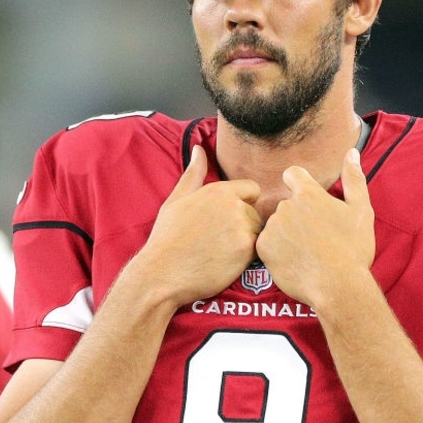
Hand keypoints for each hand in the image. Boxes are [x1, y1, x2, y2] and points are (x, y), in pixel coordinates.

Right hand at [137, 145, 262, 305]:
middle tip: (219, 241)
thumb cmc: (167, 239)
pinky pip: (259, 249)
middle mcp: (233, 204)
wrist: (162, 274)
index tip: (226, 221)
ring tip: (221, 252)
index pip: (252, 189)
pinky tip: (227, 262)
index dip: (243, 204)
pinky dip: (247, 257)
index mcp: (218, 190)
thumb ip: (194, 174)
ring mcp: (242, 226)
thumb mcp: (176, 200)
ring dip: (247, 241)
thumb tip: (198, 149)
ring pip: (259, 231)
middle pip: (256, 212)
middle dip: (244, 225)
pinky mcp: (247, 249)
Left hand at [256, 149, 374, 307]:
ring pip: (275, 224)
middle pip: (285, 204)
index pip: (292, 174)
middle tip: (315, 238)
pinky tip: (294, 261)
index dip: (299, 185)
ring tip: (305, 252)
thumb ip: (353, 178)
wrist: (338, 286)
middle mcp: (286, 206)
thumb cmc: (353, 249)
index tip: (309, 203)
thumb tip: (351, 152)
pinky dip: (276, 251)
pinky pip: (266, 243)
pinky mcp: (263, 248)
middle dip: (296, 216)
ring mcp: (272, 227)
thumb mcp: (361, 211)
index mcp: (308, 194)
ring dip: (286, 234)